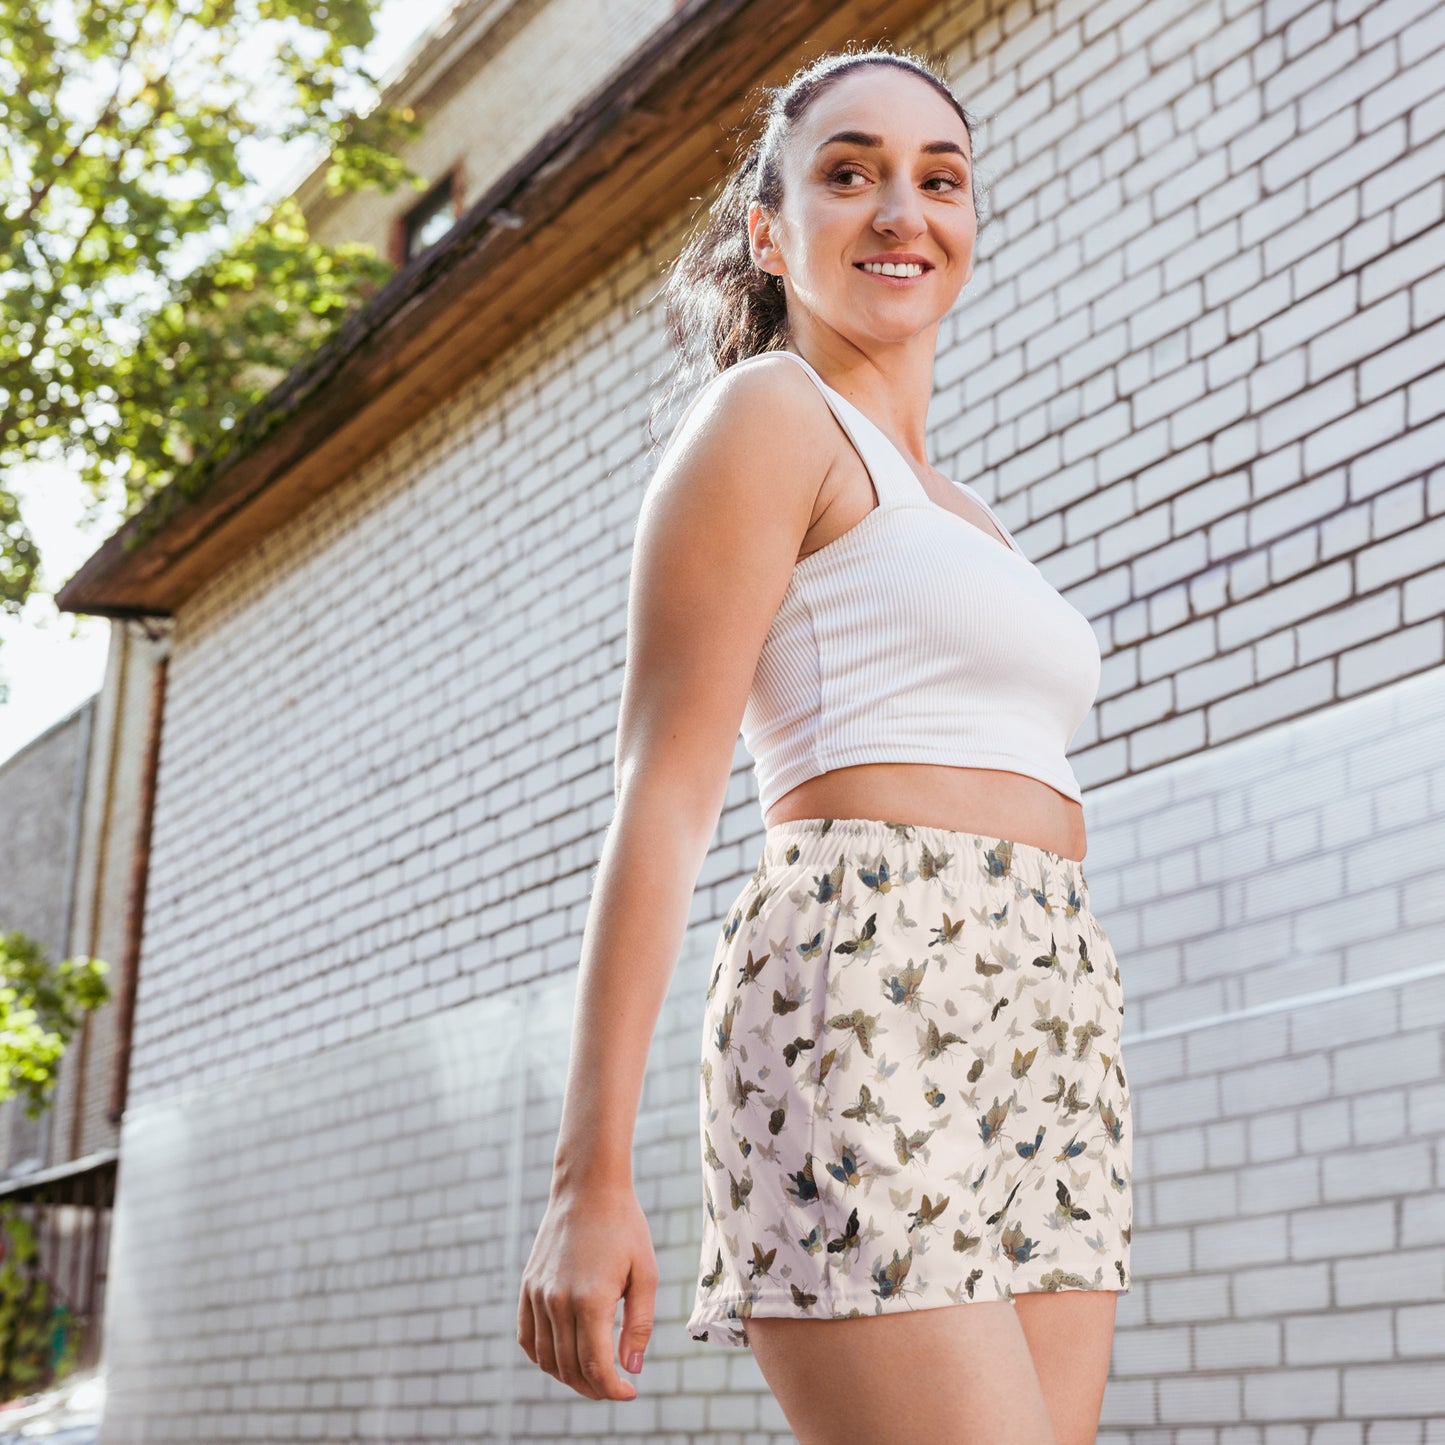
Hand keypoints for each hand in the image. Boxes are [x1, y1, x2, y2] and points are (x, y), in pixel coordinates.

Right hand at [517, 1180, 656, 1400]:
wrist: (588, 1187)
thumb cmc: (624, 1227)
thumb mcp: (645, 1273)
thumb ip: (639, 1324)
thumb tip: (631, 1369)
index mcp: (590, 1300)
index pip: (595, 1366)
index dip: (612, 1389)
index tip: (629, 1392)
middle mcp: (557, 1301)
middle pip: (570, 1368)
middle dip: (594, 1387)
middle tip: (614, 1387)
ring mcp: (538, 1294)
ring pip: (546, 1358)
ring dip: (568, 1377)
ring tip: (593, 1376)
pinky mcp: (527, 1285)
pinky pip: (526, 1337)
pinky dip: (542, 1357)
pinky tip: (562, 1358)